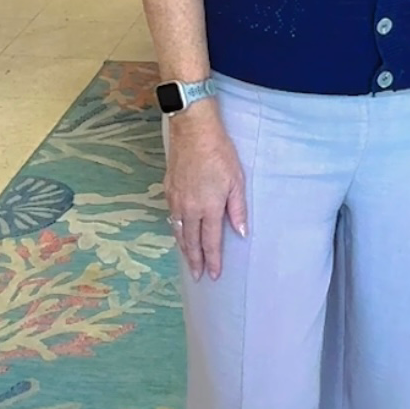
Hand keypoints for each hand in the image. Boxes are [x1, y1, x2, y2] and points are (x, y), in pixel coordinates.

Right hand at [166, 101, 247, 281]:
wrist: (193, 132)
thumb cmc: (219, 153)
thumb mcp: (236, 181)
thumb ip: (238, 209)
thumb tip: (241, 233)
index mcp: (209, 208)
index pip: (211, 242)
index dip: (213, 260)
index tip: (213, 275)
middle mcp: (190, 209)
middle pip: (191, 242)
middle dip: (195, 260)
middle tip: (197, 276)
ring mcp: (176, 200)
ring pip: (178, 231)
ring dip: (184, 248)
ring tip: (188, 260)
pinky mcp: (168, 189)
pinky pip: (171, 217)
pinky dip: (175, 230)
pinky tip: (178, 232)